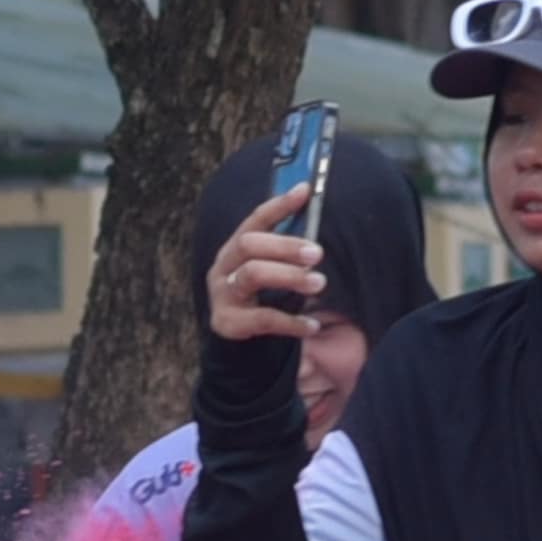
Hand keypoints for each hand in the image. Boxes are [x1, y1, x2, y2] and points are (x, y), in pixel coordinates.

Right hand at [204, 183, 326, 345]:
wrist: (242, 349)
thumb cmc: (264, 302)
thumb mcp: (273, 272)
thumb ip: (287, 253)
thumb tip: (316, 227)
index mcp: (236, 248)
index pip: (256, 220)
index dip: (279, 205)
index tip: (305, 191)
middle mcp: (224, 266)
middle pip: (250, 244)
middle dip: (285, 245)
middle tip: (317, 253)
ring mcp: (221, 293)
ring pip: (252, 274)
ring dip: (289, 276)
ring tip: (319, 283)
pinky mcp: (225, 322)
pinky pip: (261, 318)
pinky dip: (291, 321)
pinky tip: (313, 325)